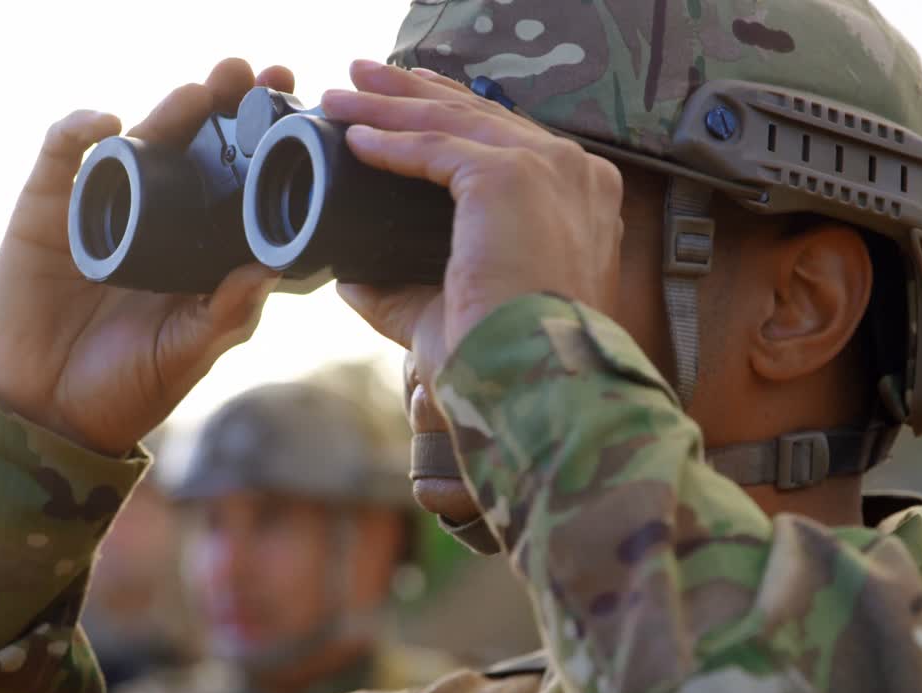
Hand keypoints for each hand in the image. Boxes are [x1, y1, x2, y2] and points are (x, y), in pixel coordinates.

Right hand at [0, 58, 293, 455]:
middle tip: (259, 76)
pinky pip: (62, 158)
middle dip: (227, 105)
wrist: (47, 415)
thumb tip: (270, 267)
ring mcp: (101, 209)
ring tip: (201, 94)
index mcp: (199, 247)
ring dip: (170, 110)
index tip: (298, 109)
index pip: (238, 179)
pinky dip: (80, 132)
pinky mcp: (46, 212)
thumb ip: (226, 313)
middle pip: (194, 145)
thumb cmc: (128, 386)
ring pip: (139, 141)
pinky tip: (107, 123)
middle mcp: (156, 217)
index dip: (266, 142)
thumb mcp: (188, 351)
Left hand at [326, 60, 624, 380]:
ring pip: (452, 122)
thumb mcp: (458, 311)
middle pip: (478, 116)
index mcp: (580, 199)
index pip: (506, 140)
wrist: (537, 383)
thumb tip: (353, 278)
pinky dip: (388, 139)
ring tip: (341, 94)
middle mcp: (574, 173)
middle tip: (361, 79)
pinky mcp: (511, 176)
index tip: (403, 105)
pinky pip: (435, 147)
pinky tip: (352, 137)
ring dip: (388, 105)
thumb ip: (406, 289)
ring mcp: (548, 169)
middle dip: (413, 95)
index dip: (449, 117)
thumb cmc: (510, 360)